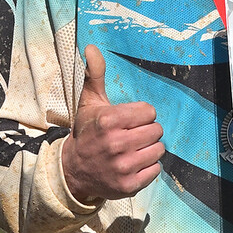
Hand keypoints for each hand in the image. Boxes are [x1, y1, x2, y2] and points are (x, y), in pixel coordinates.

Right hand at [61, 47, 165, 203]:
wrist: (74, 171)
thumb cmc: (87, 132)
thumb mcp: (89, 102)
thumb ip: (94, 74)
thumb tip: (91, 47)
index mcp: (108, 121)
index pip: (149, 111)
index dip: (140, 115)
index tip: (128, 120)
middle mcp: (116, 144)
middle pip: (156, 130)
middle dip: (146, 131)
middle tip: (131, 136)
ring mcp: (123, 167)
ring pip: (159, 150)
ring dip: (148, 149)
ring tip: (132, 150)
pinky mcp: (129, 185)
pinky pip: (156, 170)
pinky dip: (148, 167)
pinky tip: (133, 164)